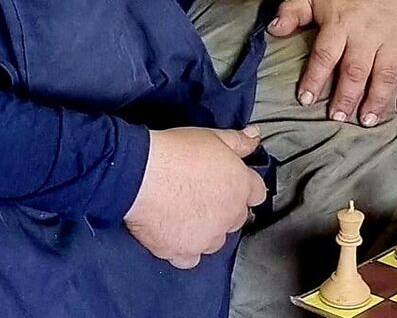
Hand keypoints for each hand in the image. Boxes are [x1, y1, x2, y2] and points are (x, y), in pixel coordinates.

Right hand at [125, 126, 267, 268]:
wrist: (139, 174)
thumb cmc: (173, 154)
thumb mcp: (212, 137)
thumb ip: (239, 141)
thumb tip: (254, 137)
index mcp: (240, 187)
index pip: (257, 193)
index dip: (244, 187)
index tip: (231, 184)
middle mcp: (229, 215)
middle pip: (237, 218)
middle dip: (225, 210)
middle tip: (203, 197)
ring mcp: (207, 237)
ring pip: (216, 241)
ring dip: (207, 231)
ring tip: (187, 216)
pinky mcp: (182, 251)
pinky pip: (190, 259)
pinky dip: (185, 250)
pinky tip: (175, 235)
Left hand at [270, 0, 396, 124]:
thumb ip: (293, 12)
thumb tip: (273, 29)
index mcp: (341, 24)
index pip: (325, 55)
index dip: (315, 78)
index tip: (305, 99)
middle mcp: (368, 35)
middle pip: (356, 70)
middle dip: (347, 97)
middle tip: (338, 117)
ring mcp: (394, 40)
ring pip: (386, 75)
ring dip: (377, 100)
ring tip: (368, 120)